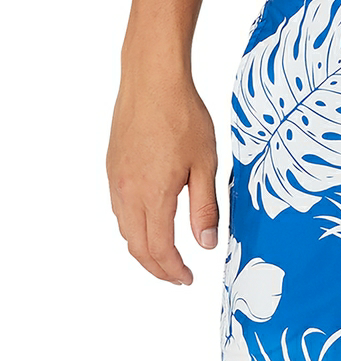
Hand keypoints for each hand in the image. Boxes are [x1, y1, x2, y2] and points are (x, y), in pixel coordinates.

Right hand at [106, 70, 218, 284]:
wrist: (153, 81)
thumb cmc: (184, 118)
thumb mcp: (206, 165)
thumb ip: (205, 207)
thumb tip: (206, 244)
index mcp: (153, 194)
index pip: (158, 248)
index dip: (173, 269)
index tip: (188, 278)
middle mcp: (128, 191)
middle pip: (136, 245)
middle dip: (157, 267)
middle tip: (178, 276)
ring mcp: (116, 179)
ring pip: (124, 229)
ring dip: (143, 248)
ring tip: (166, 256)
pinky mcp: (113, 167)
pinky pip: (119, 209)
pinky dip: (133, 227)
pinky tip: (150, 224)